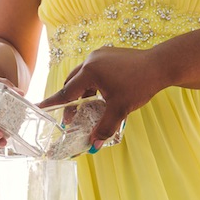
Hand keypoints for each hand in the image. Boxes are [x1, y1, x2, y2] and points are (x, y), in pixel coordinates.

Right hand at [38, 46, 166, 149]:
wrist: (161, 65)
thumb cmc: (140, 84)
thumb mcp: (121, 109)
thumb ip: (105, 127)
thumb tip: (94, 144)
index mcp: (90, 71)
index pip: (66, 91)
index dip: (52, 103)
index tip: (38, 107)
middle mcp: (91, 60)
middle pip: (72, 83)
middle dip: (70, 101)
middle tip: (71, 119)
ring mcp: (100, 55)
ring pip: (83, 77)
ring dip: (82, 93)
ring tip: (88, 109)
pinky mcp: (108, 54)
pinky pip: (93, 71)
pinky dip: (92, 84)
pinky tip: (102, 95)